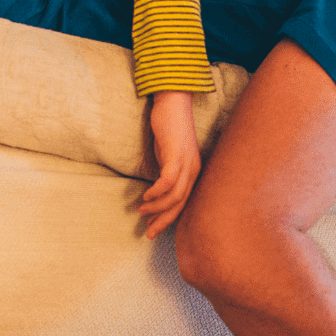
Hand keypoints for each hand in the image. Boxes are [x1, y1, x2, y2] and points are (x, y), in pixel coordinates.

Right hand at [140, 90, 199, 238]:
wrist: (173, 102)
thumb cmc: (170, 129)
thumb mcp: (170, 156)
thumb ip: (166, 172)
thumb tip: (156, 191)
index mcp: (193, 173)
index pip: (184, 204)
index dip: (169, 219)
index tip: (154, 228)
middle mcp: (194, 170)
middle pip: (181, 205)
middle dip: (164, 221)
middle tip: (148, 232)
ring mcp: (187, 162)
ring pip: (175, 196)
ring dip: (157, 207)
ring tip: (142, 210)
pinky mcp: (176, 154)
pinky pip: (168, 180)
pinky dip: (156, 191)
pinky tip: (145, 195)